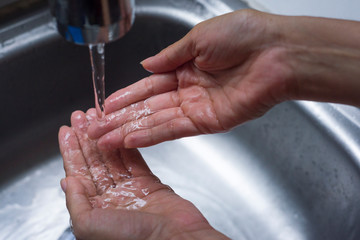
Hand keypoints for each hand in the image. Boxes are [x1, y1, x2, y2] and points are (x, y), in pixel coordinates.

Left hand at [58, 110, 227, 239]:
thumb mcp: (89, 226)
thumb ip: (77, 203)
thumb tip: (68, 182)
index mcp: (94, 211)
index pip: (78, 174)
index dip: (71, 151)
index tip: (67, 132)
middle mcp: (110, 200)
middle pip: (94, 163)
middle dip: (86, 139)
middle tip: (81, 118)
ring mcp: (130, 190)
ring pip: (113, 158)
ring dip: (104, 138)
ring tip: (97, 118)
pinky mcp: (149, 184)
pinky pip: (134, 160)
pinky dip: (125, 146)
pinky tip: (118, 132)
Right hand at [88, 9, 359, 149]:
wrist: (276, 52)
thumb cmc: (243, 36)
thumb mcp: (198, 38)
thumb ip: (169, 56)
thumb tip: (146, 63)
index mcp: (186, 67)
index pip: (149, 85)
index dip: (127, 96)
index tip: (106, 105)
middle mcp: (189, 90)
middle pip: (149, 107)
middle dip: (121, 118)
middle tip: (96, 130)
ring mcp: (197, 108)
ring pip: (157, 121)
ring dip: (130, 130)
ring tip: (106, 140)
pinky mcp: (208, 122)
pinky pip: (174, 129)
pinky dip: (152, 135)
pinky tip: (131, 139)